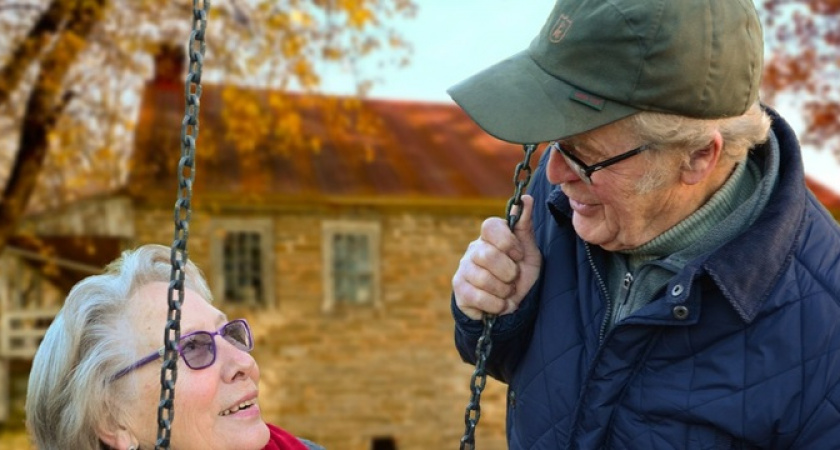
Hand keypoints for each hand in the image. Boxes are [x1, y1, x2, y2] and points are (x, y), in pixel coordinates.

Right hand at [452, 195, 541, 319]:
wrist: (511, 305)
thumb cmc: (520, 274)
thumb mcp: (529, 251)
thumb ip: (525, 226)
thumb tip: (526, 198)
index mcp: (490, 236)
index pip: (490, 226)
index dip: (507, 242)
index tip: (519, 255)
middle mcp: (473, 249)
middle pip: (488, 255)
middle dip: (509, 272)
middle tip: (514, 278)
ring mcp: (463, 269)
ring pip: (483, 279)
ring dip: (504, 291)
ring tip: (507, 292)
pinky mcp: (459, 289)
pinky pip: (477, 297)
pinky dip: (496, 305)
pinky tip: (500, 304)